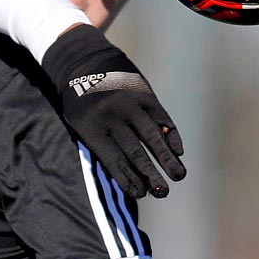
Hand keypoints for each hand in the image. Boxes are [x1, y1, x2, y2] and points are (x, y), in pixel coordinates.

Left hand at [41, 24, 184, 198]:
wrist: (85, 64)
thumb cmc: (81, 104)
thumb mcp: (79, 125)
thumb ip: (100, 146)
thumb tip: (127, 175)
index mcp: (92, 129)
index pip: (114, 161)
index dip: (129, 180)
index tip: (142, 194)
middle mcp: (112, 117)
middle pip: (135, 153)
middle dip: (151, 175)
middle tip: (163, 193)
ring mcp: (130, 104)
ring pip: (153, 137)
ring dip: (167, 158)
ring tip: (179, 176)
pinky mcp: (144, 95)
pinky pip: (161, 118)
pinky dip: (171, 135)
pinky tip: (178, 152)